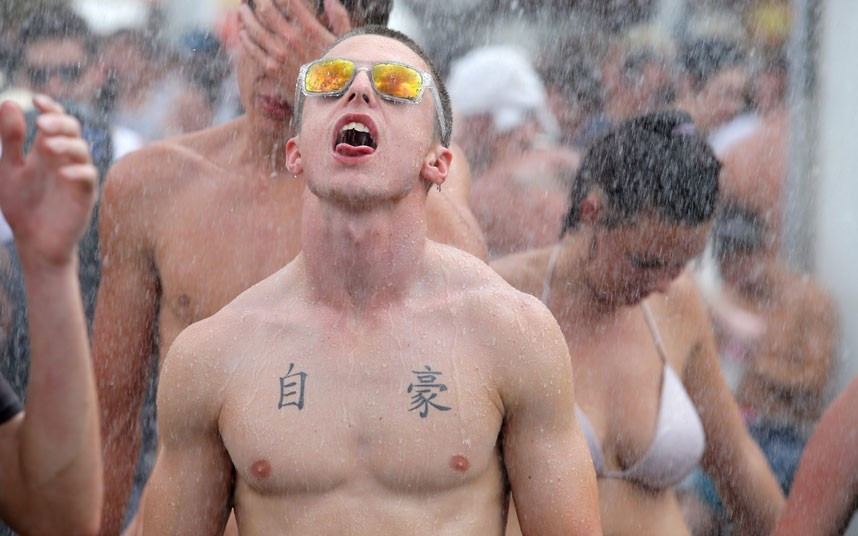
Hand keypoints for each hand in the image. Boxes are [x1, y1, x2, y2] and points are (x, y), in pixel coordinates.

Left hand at [0, 95, 96, 267]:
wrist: (34, 242)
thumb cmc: (22, 205)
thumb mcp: (8, 168)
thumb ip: (10, 139)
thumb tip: (10, 103)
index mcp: (47, 149)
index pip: (55, 120)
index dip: (50, 108)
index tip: (37, 100)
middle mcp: (65, 158)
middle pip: (72, 130)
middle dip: (59, 123)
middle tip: (41, 124)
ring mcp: (76, 175)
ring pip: (82, 150)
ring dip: (67, 144)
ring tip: (47, 146)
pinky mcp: (84, 195)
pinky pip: (88, 178)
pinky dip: (78, 172)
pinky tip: (63, 173)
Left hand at [238, 0, 351, 79]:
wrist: (329, 103)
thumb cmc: (341, 72)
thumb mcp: (345, 44)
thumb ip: (339, 18)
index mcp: (310, 29)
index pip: (288, 0)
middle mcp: (292, 38)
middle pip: (266, 10)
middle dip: (259, 1)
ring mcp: (279, 54)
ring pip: (255, 27)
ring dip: (246, 16)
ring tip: (243, 10)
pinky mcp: (271, 68)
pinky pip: (252, 48)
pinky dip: (246, 37)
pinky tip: (244, 32)